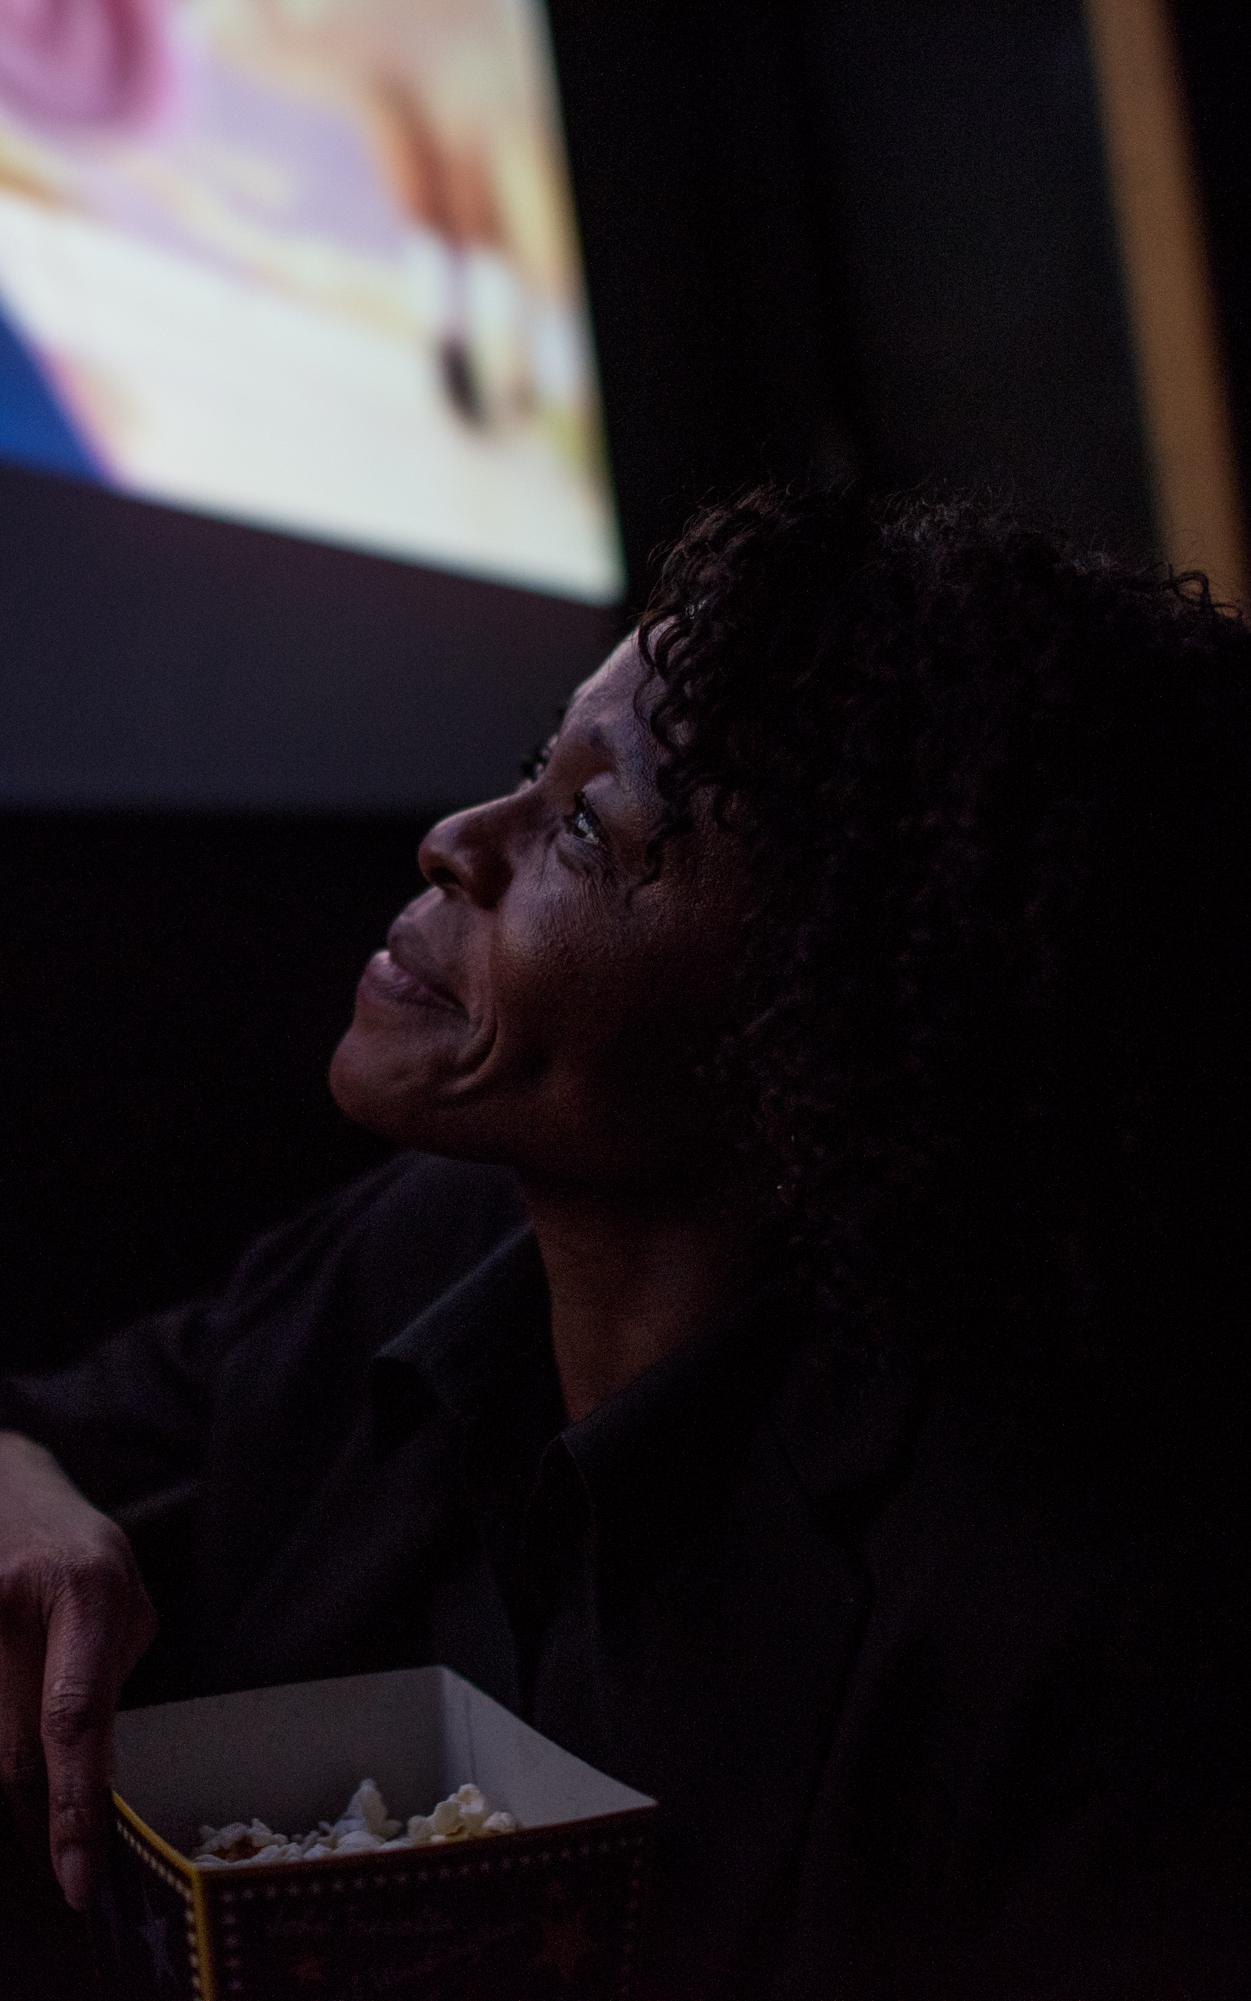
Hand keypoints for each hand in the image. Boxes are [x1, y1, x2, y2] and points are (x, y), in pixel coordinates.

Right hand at [0, 1432, 157, 1910]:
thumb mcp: (119, 1601)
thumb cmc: (75, 1551)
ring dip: (8, 1774)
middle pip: (15, 1751)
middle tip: (58, 1858)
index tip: (78, 1882)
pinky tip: (8, 1732)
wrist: (7, 1480)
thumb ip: (103, 1682)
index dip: (74, 1809)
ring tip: (32, 1776)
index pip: (77, 1720)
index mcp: (88, 1590)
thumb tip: (86, 1784)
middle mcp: (18, 1596)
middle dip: (37, 1813)